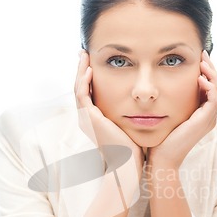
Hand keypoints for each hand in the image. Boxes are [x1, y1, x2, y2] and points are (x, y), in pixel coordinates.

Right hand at [74, 50, 144, 176]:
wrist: (127, 164)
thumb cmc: (132, 149)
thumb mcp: (128, 126)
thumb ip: (127, 114)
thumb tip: (138, 104)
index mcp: (93, 120)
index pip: (87, 93)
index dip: (88, 77)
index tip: (93, 63)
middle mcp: (86, 119)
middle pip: (79, 88)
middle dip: (81, 70)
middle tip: (84, 53)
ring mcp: (86, 119)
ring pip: (78, 89)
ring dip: (80, 71)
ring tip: (85, 55)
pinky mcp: (90, 118)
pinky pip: (82, 95)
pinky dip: (84, 81)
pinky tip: (90, 70)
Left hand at [147, 50, 216, 168]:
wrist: (162, 157)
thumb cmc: (161, 139)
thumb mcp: (169, 115)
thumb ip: (173, 101)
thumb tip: (164, 85)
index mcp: (202, 115)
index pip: (212, 88)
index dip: (207, 72)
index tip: (199, 58)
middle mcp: (209, 117)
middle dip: (212, 69)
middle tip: (203, 54)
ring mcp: (209, 119)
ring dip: (212, 75)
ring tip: (203, 63)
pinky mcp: (205, 121)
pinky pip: (215, 99)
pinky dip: (210, 87)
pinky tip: (200, 78)